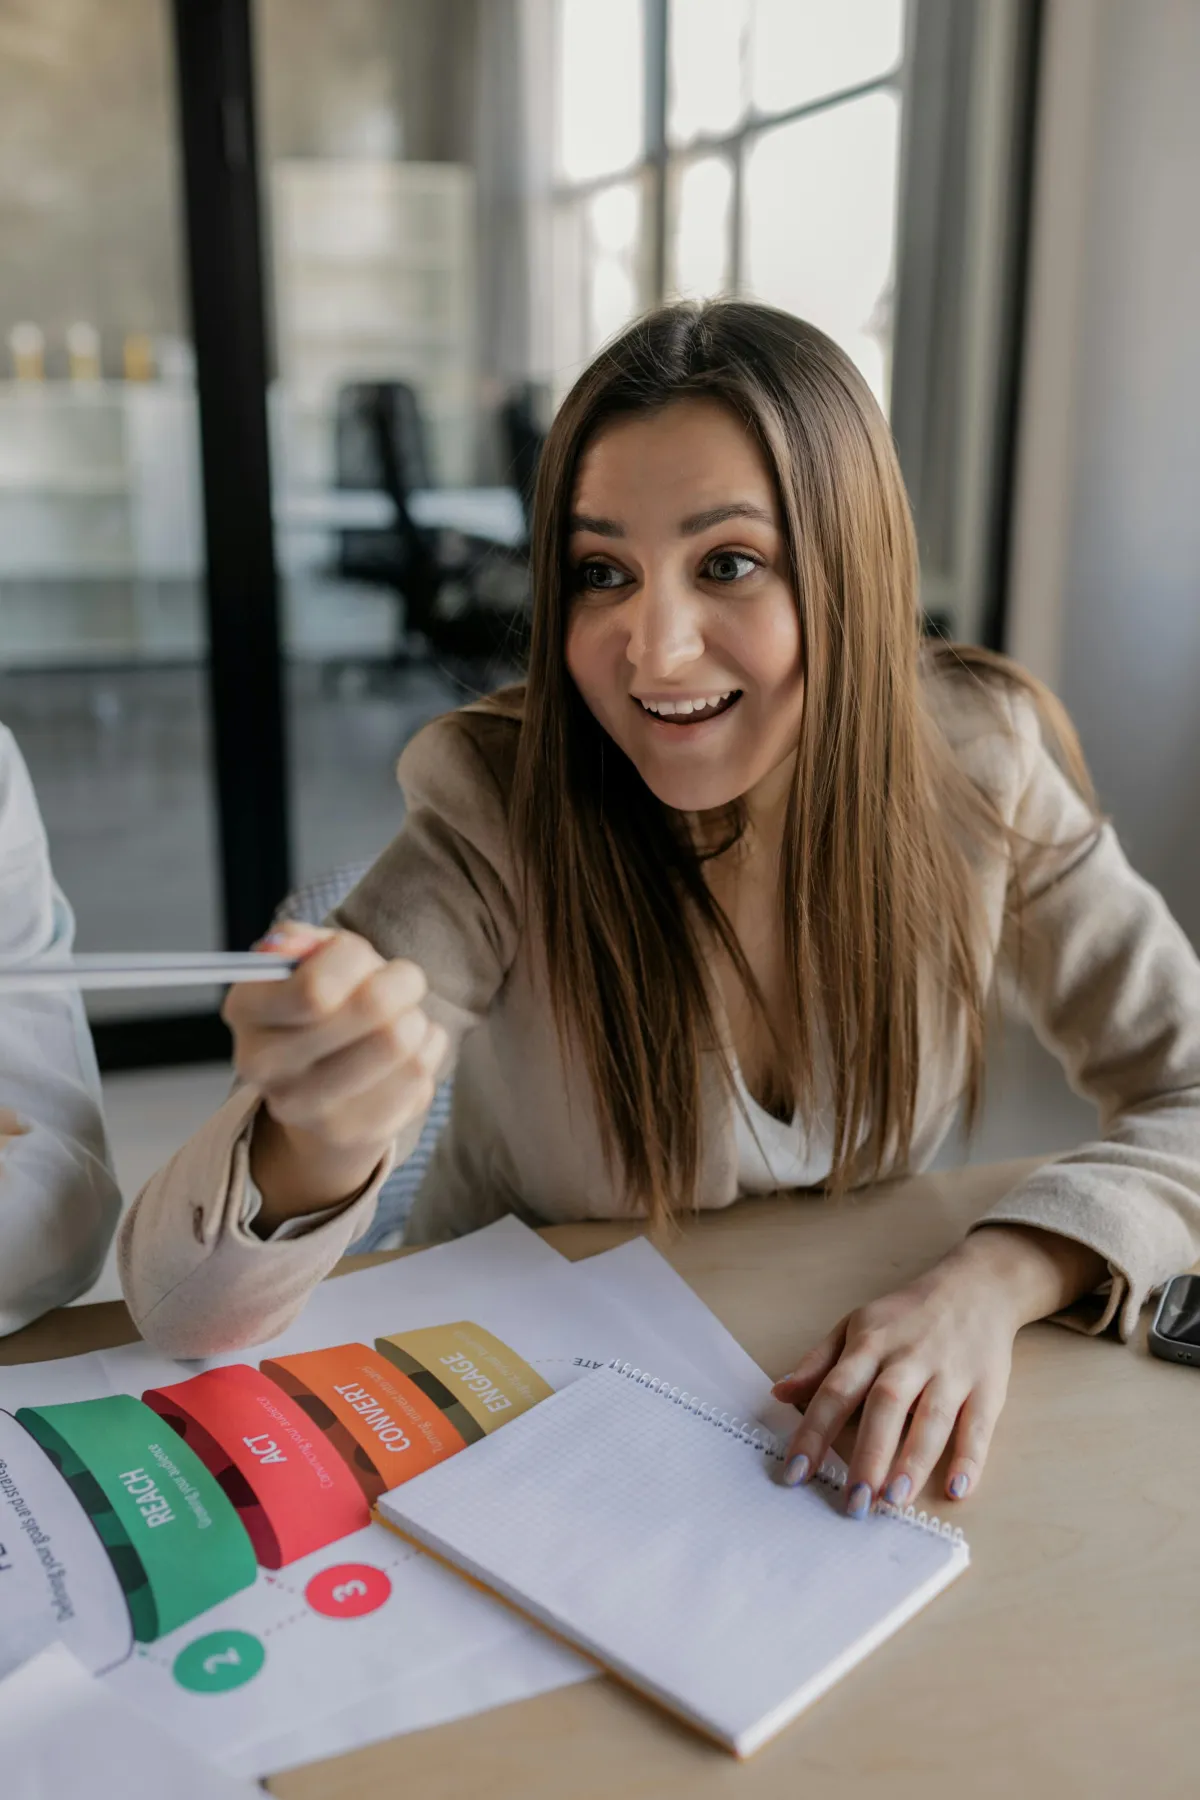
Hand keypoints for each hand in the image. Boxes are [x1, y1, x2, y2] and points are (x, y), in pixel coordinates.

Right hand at [223, 920, 446, 1224]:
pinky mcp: (356, 1133)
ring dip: (416, 1017)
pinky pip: (421, 1073)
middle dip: (401, 981)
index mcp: (246, 1009)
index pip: (315, 989)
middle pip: (372, 1010)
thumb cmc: (321, 1006)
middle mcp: (264, 1066)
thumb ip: (305, 942)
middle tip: (400, 982)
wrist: (323, 1088)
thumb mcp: (305, 960)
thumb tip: (309, 947)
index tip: (361, 957)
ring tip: (402, 1018)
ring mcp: (307, 1110)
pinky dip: (428, 1048)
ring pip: (402, 1041)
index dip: (356, 959)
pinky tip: (407, 1051)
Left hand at [770, 1225, 1105, 1516]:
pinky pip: (979, 1425)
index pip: (836, 1390)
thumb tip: (780, 1394)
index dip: (814, 1432)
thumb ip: (819, 1362)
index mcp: (870, 1344)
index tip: (794, 1473)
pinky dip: (970, 1458)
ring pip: (932, 1418)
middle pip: (885, 1406)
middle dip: (868, 1455)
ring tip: (894, 1500)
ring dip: (914, 1461)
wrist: (977, 1285)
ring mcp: (950, 1372)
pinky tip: (956, 1490)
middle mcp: (909, 1358)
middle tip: (853, 1503)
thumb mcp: (856, 1325)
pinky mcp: (987, 1387)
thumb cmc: (907, 1314)